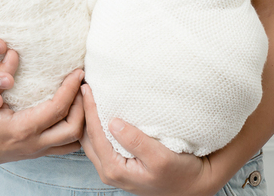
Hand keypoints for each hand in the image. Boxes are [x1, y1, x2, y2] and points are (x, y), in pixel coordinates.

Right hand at [0, 53, 85, 163]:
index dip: (71, 89)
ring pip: (71, 143)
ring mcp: (34, 151)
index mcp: (21, 129)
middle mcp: (32, 144)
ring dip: (80, 122)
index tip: (78, 72)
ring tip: (80, 99)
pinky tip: (72, 115)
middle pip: (73, 130)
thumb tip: (14, 52)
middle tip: (83, 86)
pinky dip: (72, 132)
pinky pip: (62, 146)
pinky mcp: (34, 152)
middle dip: (83, 106)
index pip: (57, 109)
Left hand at [80, 84, 215, 195]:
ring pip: (90, 141)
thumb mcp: (160, 157)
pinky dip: (96, 127)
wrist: (192, 186)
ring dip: (88, 120)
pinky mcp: (118, 165)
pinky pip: (100, 144)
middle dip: (82, 113)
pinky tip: (99, 113)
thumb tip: (112, 122)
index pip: (95, 133)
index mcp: (114, 170)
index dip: (89, 109)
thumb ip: (135, 141)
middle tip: (81, 88)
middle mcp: (108, 171)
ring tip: (87, 97)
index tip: (86, 87)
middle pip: (87, 137)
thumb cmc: (179, 173)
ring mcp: (112, 170)